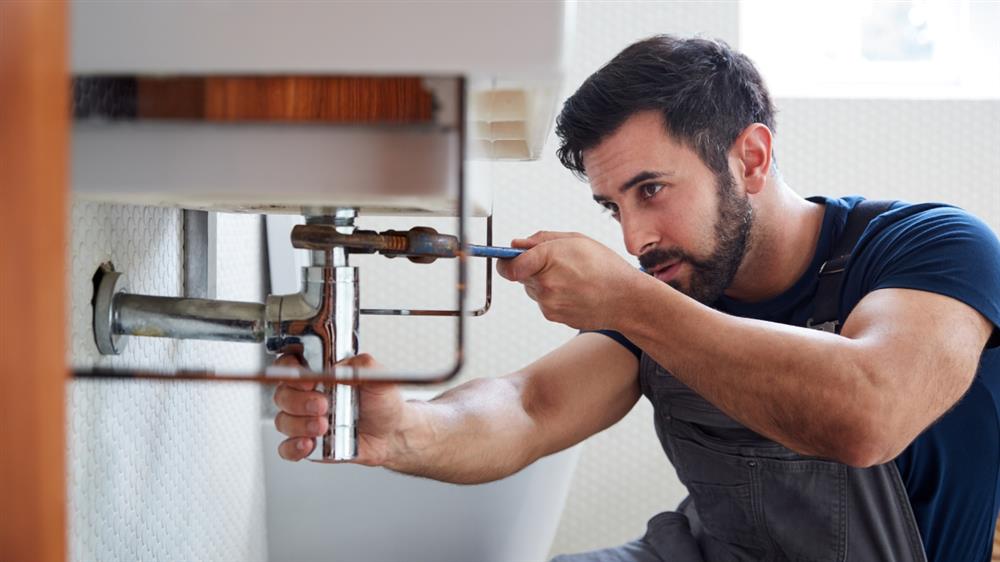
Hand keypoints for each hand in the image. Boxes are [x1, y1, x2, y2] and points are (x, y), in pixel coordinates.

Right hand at [272, 353, 404, 464]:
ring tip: (323, 426)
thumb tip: (341, 365)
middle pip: (282, 395)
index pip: (289, 365)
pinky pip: (287, 448)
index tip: (308, 380)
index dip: (290, 370)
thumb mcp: (378, 378)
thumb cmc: (382, 403)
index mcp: (320, 375)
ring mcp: (305, 421)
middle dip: (298, 401)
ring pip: (283, 421)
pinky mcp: (308, 444)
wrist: (392, 434)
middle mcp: (308, 396)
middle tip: (322, 406)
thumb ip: (362, 365)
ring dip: (299, 425)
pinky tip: (310, 444)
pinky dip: (293, 447)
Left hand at [495, 231, 642, 330]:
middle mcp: (545, 284)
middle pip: (519, 275)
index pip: (508, 265)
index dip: (505, 260)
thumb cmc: (606, 267)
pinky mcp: (553, 316)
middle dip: (531, 268)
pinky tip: (574, 291)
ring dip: (543, 282)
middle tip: (556, 263)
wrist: (626, 300)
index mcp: (548, 259)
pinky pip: (543, 302)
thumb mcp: (576, 240)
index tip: (506, 258)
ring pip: (532, 289)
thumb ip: (541, 239)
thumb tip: (516, 244)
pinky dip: (553, 296)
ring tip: (571, 278)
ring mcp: (548, 303)